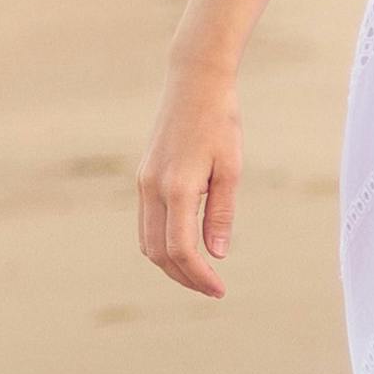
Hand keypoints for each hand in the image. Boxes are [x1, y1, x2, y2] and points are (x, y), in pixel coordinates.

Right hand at [137, 64, 241, 293]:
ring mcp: (143, 183)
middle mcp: (152, 188)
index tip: (219, 289)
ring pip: (147, 241)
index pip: (180, 249)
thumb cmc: (220, 122)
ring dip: (170, 264)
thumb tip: (216, 253)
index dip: (198, 276)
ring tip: (200, 274)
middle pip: (158, 252)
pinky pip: (146, 223)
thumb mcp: (231, 168)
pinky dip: (162, 243)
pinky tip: (185, 247)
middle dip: (184, 277)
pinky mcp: (143, 178)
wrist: (194, 84)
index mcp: (176, 187)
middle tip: (212, 288)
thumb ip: (221, 213)